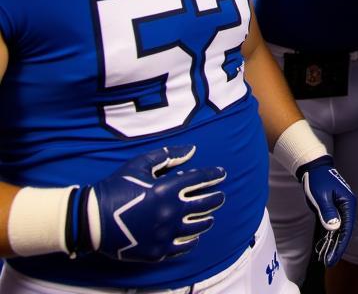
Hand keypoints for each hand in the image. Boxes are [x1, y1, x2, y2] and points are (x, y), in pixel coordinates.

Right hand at [72, 145, 225, 260]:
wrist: (92, 220)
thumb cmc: (116, 187)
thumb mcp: (141, 164)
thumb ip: (169, 155)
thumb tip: (192, 150)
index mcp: (167, 188)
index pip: (201, 179)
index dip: (214, 175)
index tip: (222, 173)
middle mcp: (170, 211)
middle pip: (205, 203)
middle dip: (216, 197)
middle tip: (220, 195)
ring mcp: (165, 233)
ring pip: (198, 226)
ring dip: (207, 219)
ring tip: (209, 216)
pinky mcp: (156, 251)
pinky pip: (183, 247)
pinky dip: (192, 240)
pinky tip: (194, 236)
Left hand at [297, 156, 356, 267]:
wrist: (314, 168)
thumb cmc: (318, 181)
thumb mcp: (321, 196)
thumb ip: (328, 212)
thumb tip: (335, 229)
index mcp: (348, 202)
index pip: (347, 227)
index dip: (341, 244)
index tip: (333, 257)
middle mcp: (347, 206)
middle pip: (344, 230)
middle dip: (337, 247)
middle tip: (329, 262)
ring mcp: (341, 207)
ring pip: (339, 229)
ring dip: (333, 243)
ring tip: (326, 258)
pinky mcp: (334, 208)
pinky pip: (333, 225)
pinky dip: (329, 236)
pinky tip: (324, 246)